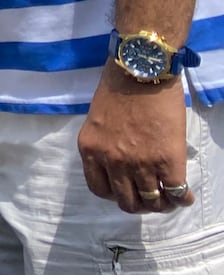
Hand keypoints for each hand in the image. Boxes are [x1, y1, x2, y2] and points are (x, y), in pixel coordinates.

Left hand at [78, 62, 193, 212]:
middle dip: (138, 203)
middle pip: (126, 201)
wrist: (141, 70)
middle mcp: (111, 161)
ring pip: (151, 202)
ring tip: (168, 198)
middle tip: (149, 197)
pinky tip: (184, 195)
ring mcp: (139, 163)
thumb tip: (119, 161)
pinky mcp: (167, 161)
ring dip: (161, 204)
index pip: (98, 189)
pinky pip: (175, 193)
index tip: (124, 189)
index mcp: (90, 149)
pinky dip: (181, 199)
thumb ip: (104, 143)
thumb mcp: (98, 119)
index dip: (114, 194)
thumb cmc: (118, 86)